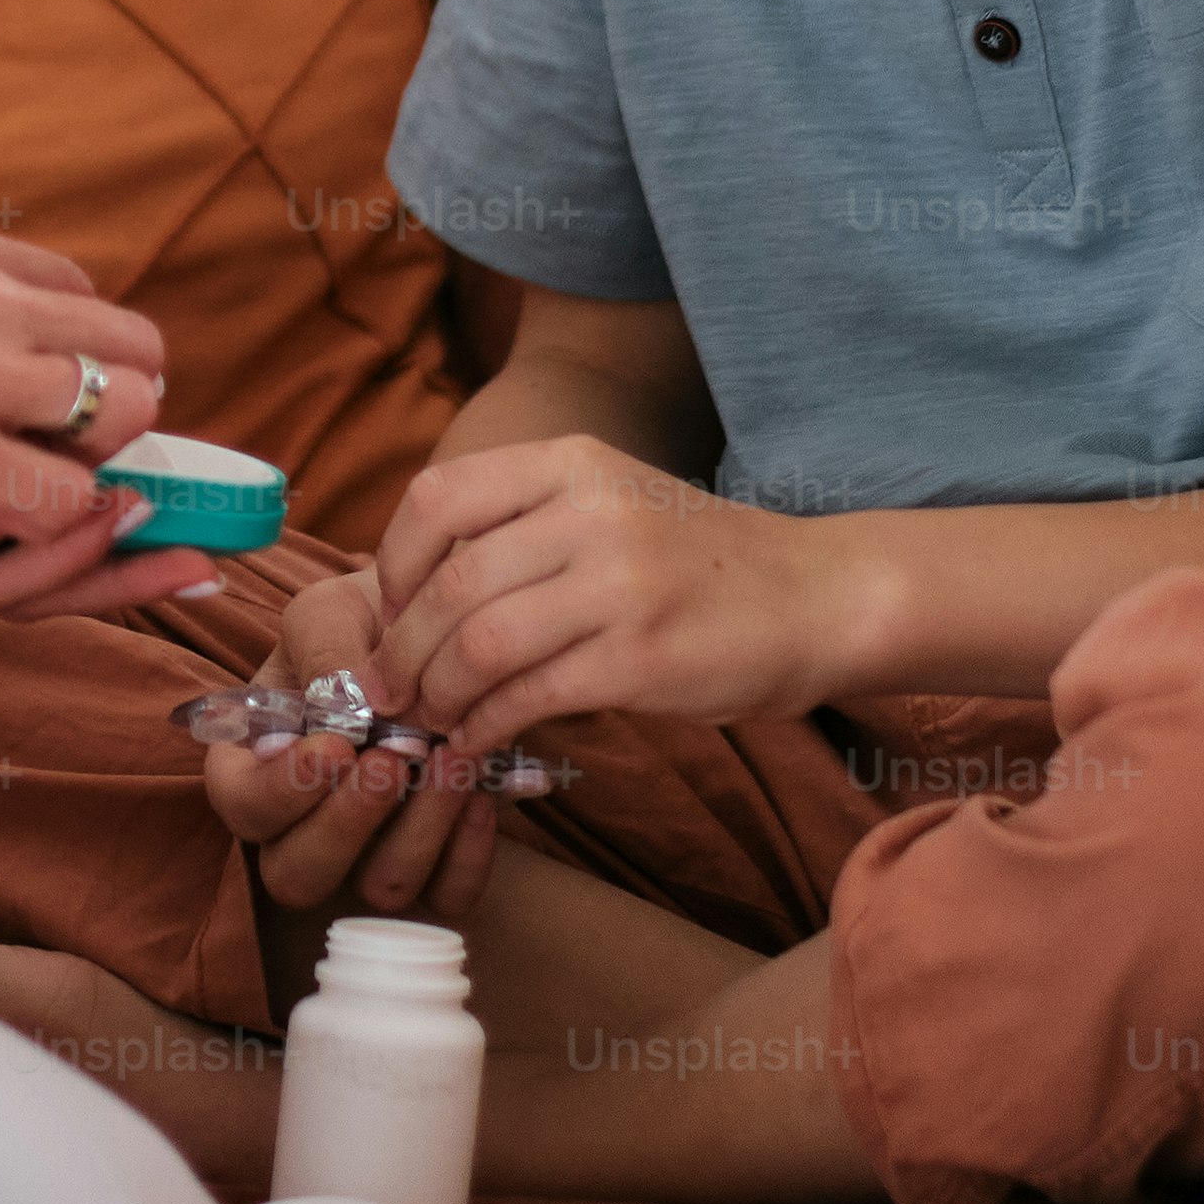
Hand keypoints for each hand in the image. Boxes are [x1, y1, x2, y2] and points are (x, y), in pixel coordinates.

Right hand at [0, 210, 176, 542]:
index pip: (73, 289)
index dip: (79, 348)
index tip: (58, 387)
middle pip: (128, 344)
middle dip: (124, 400)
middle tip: (84, 451)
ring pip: (126, 411)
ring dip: (108, 458)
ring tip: (67, 491)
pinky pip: (66, 493)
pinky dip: (66, 518)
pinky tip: (29, 526)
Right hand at [195, 564, 502, 924]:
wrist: (441, 629)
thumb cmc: (365, 621)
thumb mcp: (333, 611)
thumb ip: (324, 648)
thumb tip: (341, 708)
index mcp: (255, 763)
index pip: (240, 805)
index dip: (280, 791)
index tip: (335, 747)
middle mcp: (301, 826)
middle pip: (297, 874)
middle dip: (346, 826)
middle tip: (392, 761)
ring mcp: (366, 857)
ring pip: (378, 888)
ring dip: (416, 832)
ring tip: (451, 759)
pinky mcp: (432, 870)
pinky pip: (447, 894)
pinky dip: (467, 854)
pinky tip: (482, 792)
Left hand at [367, 433, 874, 753]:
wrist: (815, 598)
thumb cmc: (695, 562)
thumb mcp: (609, 503)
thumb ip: (521, 527)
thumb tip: (409, 596)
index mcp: (572, 463)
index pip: (437, 497)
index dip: (394, 564)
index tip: (388, 613)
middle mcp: (591, 510)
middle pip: (451, 583)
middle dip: (402, 649)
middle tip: (388, 691)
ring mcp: (619, 583)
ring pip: (481, 642)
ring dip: (439, 694)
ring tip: (432, 720)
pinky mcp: (641, 657)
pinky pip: (529, 696)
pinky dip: (486, 725)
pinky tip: (479, 740)